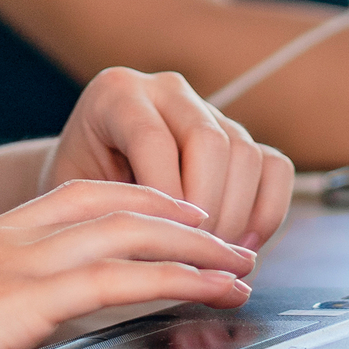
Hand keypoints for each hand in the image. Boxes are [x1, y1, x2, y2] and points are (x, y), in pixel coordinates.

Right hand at [0, 180, 265, 348]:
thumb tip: (14, 320)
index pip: (80, 196)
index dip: (140, 199)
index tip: (181, 212)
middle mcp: (10, 237)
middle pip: (119, 207)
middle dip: (183, 220)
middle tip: (230, 235)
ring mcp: (17, 264)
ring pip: (130, 238)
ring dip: (197, 251)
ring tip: (241, 266)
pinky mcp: (21, 302)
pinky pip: (116, 281)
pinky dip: (174, 281)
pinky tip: (206, 290)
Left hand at [45, 66, 297, 249]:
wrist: (84, 184)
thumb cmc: (75, 196)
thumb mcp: (74, 197)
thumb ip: (109, 210)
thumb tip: (162, 252)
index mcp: (117, 94)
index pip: (152, 139)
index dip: (164, 196)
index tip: (162, 240)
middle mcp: (168, 91)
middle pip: (210, 142)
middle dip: (206, 209)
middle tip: (192, 257)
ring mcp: (209, 111)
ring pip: (246, 154)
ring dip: (236, 216)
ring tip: (213, 256)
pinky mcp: (239, 137)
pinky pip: (274, 167)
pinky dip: (267, 211)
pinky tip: (243, 245)